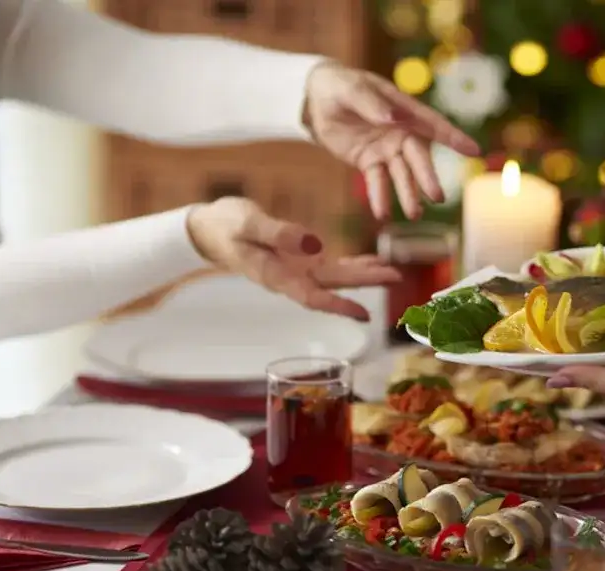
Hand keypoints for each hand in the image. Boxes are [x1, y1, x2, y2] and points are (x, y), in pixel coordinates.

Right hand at [187, 197, 400, 320]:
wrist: (208, 229)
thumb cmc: (224, 225)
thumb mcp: (247, 224)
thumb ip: (279, 234)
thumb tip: (316, 244)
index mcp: (275, 275)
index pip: (312, 297)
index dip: (339, 306)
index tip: (365, 313)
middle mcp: (290, 278)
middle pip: (332, 286)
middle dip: (365, 283)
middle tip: (396, 277)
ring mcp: (295, 271)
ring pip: (335, 278)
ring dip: (364, 276)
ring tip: (393, 272)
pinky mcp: (299, 261)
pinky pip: (331, 266)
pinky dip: (352, 264)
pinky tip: (372, 262)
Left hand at [303, 62, 480, 219]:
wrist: (315, 99)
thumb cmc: (338, 86)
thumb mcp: (349, 90)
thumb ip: (371, 104)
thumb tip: (394, 119)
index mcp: (402, 109)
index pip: (432, 124)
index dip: (454, 137)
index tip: (475, 151)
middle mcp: (400, 132)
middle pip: (418, 158)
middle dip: (427, 177)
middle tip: (437, 197)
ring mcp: (386, 149)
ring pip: (401, 175)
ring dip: (408, 194)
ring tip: (414, 215)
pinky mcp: (369, 162)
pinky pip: (377, 182)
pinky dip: (379, 197)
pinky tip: (382, 213)